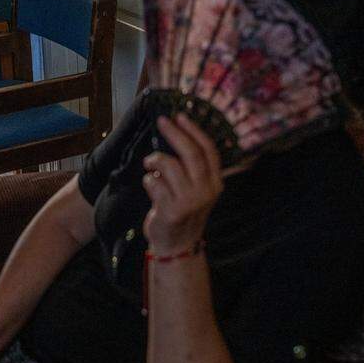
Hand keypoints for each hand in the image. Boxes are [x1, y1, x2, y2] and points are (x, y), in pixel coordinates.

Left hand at [141, 114, 222, 254]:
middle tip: (162, 121)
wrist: (177, 246)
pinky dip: (148, 179)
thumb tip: (177, 134)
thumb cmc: (183, 211)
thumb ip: (192, 168)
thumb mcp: (197, 190)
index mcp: (215, 183)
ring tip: (150, 163)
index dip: (194, 131)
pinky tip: (150, 184)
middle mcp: (206, 191)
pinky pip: (154, 183)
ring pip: (170, 166)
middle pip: (191, 154)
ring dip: (155, 160)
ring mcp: (190, 202)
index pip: (209, 150)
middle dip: (175, 134)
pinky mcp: (172, 211)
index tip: (180, 116)